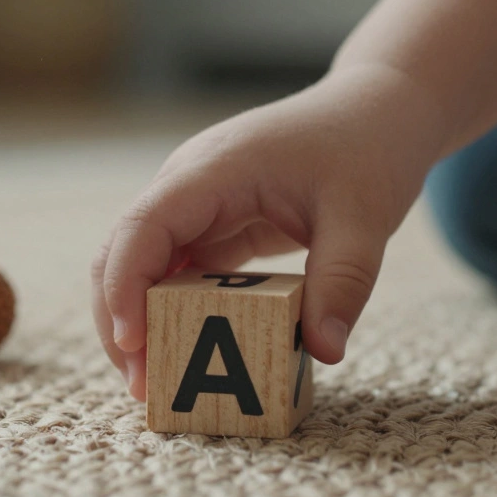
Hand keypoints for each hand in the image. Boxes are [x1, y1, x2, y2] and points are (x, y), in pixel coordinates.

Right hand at [91, 66, 450, 399]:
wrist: (377, 108)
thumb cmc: (367, 148)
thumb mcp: (366, 218)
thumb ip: (344, 283)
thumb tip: (324, 352)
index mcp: (216, 169)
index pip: (144, 225)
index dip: (126, 285)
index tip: (133, 345)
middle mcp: (191, 185)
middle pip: (122, 251)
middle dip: (119, 319)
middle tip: (142, 388)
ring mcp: (197, 206)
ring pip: (141, 267)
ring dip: (140, 323)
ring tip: (156, 386)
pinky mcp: (213, 226)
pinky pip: (175, 274)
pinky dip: (171, 315)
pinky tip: (184, 356)